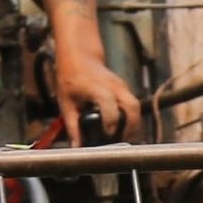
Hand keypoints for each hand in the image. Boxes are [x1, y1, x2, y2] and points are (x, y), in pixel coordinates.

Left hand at [35, 0, 140, 141]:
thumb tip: (76, 146)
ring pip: (136, 107)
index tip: (107, 135)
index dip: (110, 121)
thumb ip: (72, 125)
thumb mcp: (65, 102)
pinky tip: (123, 129)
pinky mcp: (125, 88)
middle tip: (122, 141)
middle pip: (132, 107)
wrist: (79, 56)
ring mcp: (122, 86)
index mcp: (96, 87)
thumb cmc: (71, 76)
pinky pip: (134, 105)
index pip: (109, 104)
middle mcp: (113, 86)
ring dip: (134, 124)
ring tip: (124, 138)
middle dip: (131, 127)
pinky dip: (131, 118)